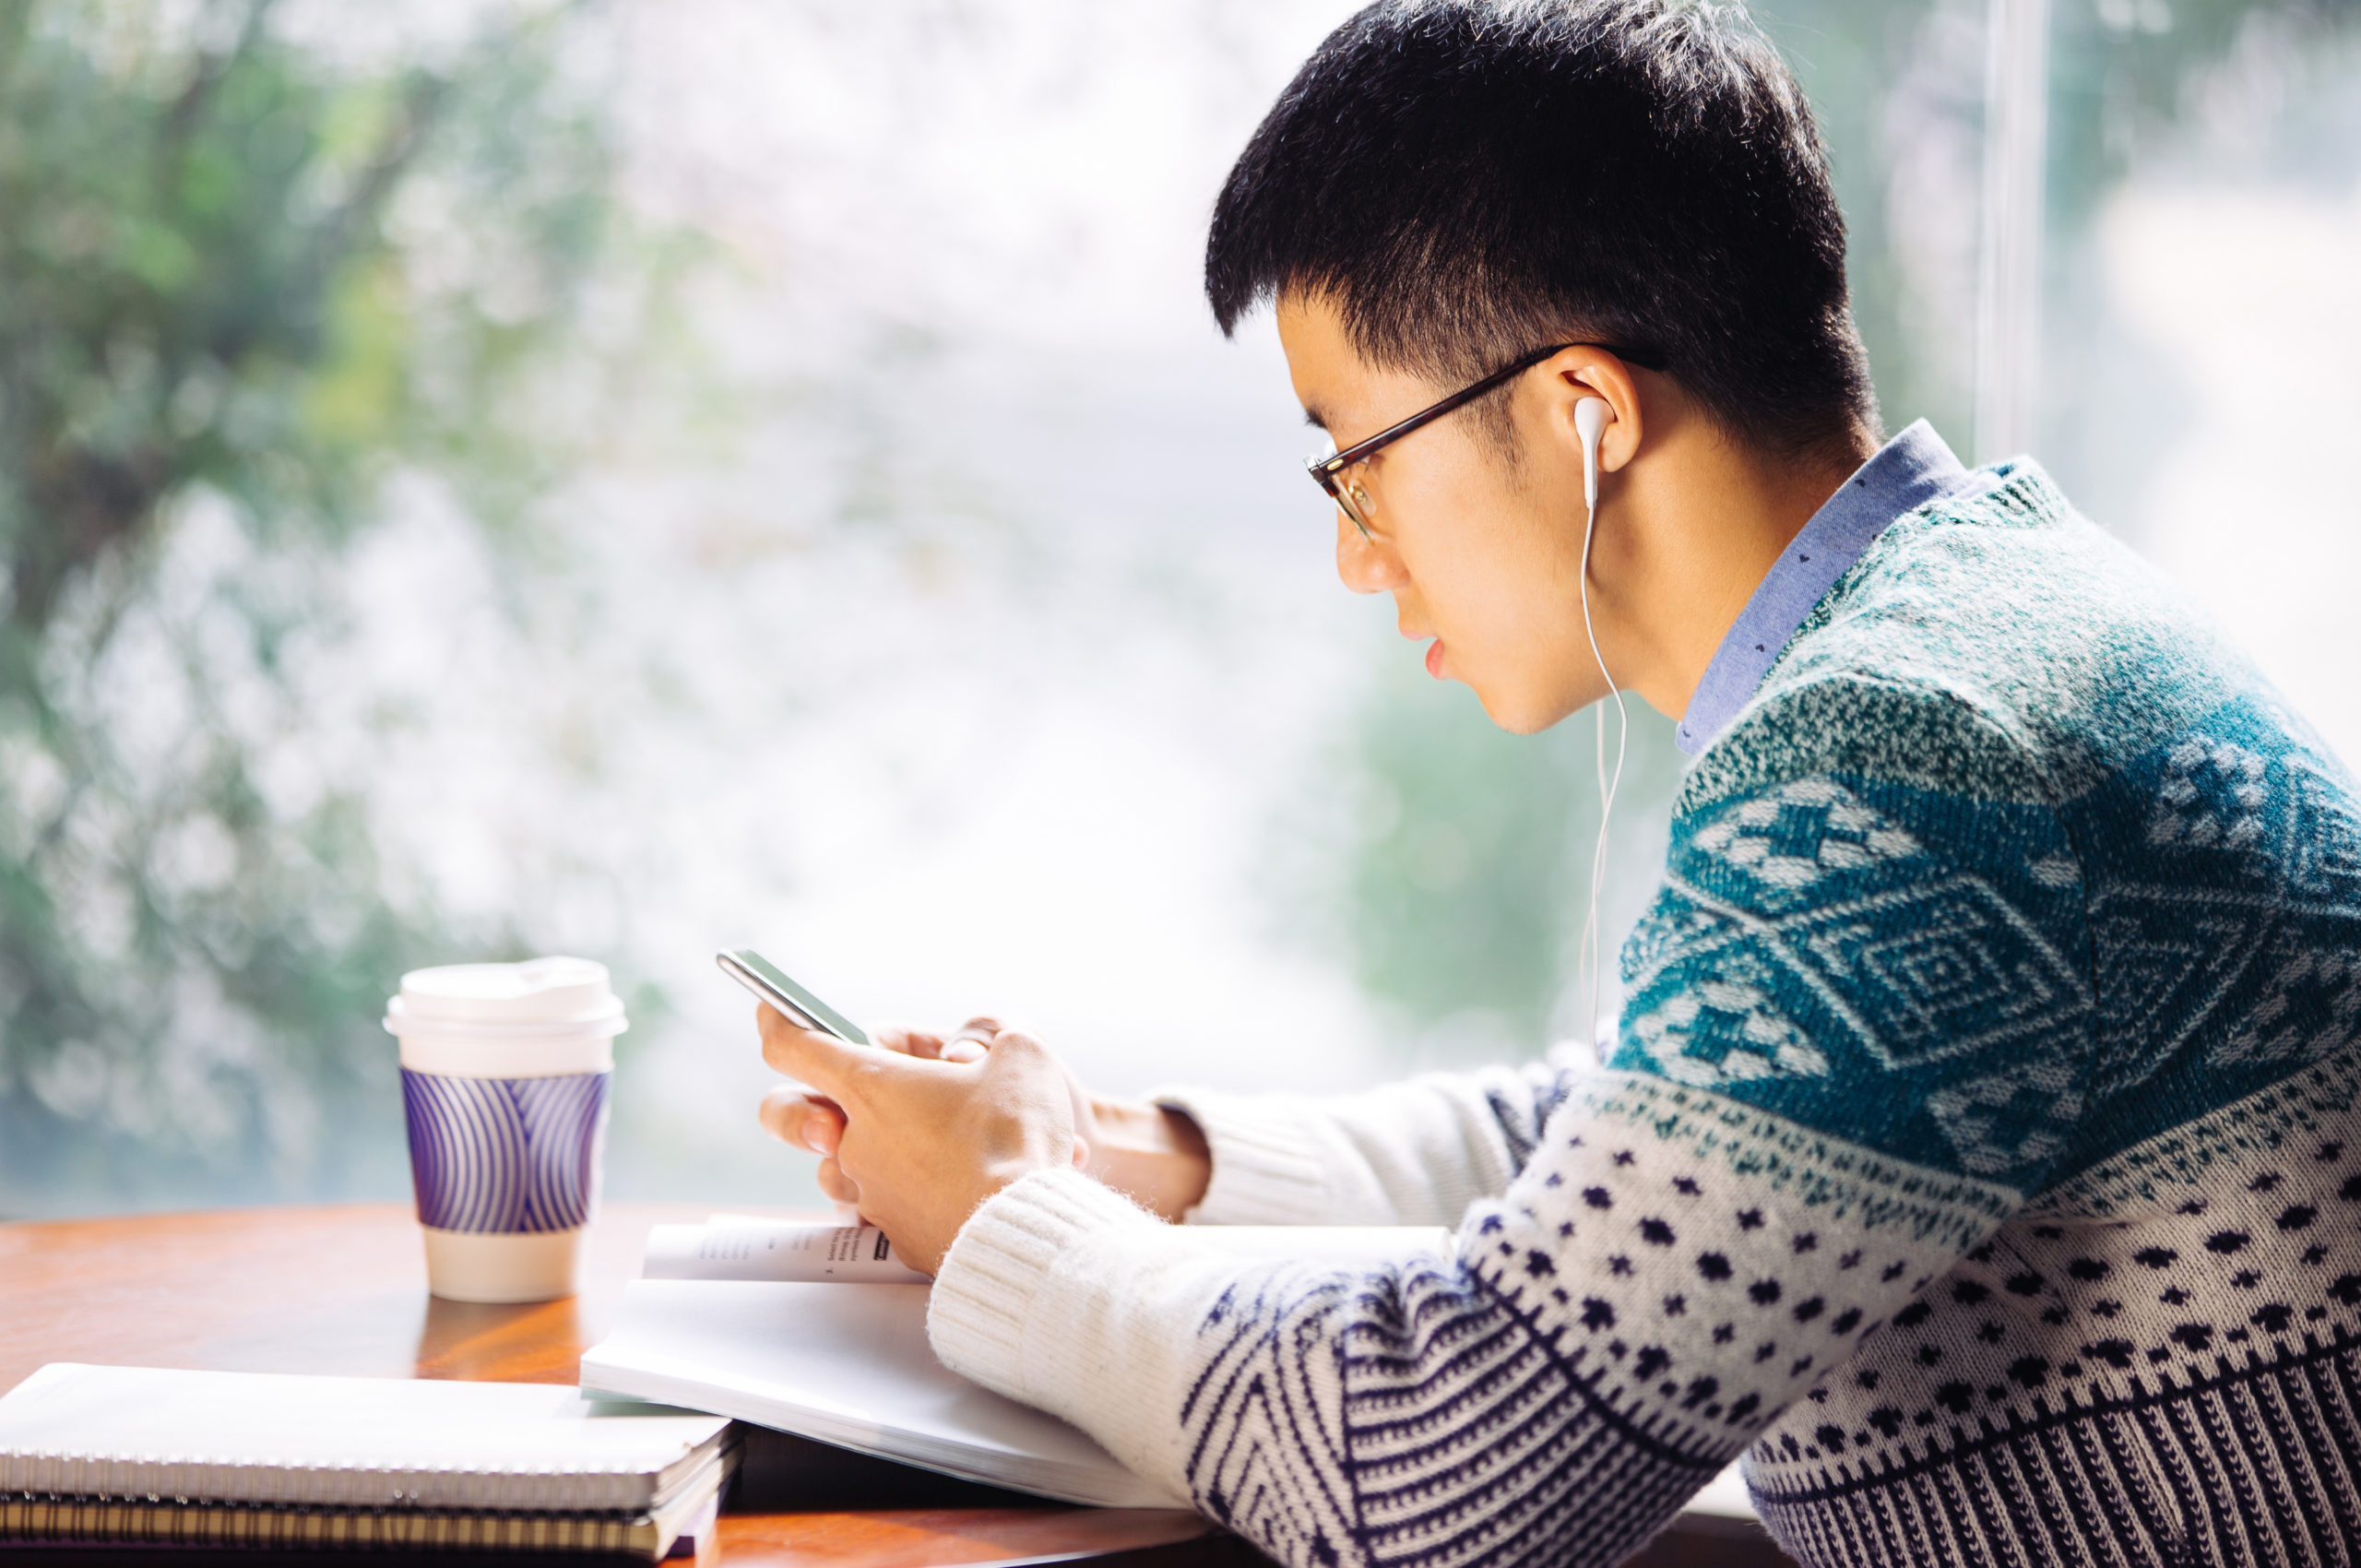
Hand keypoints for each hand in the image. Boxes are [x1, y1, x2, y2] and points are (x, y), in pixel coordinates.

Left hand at [758, 1014, 1213, 1246]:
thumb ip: (988, 1038)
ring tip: (920, 1147)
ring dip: (863, 1152)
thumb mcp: (1019, 1053)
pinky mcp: (895, 1234)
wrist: (1025, 1228)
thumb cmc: (1015, 1137)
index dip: (778, 1021)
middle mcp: (855, 1141)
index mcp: (873, 1086)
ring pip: (835, 1167)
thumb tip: (976, 1056)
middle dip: (800, 1106)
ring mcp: (870, 1193)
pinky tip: (946, 1186)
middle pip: (790, 1115)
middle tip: (829, 1105)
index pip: (796, 1045)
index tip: (770, 1011)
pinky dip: (904, 1193)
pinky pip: (878, 1207)